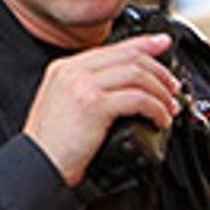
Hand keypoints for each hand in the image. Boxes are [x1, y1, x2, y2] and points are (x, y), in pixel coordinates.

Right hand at [23, 32, 180, 185]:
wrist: (37, 165)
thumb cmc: (50, 146)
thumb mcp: (63, 105)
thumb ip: (88, 89)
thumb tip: (127, 87)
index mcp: (64, 68)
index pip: (113, 48)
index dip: (144, 44)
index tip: (163, 44)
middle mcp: (72, 72)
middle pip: (129, 57)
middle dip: (159, 71)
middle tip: (172, 87)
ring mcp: (82, 86)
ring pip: (137, 74)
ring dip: (160, 91)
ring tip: (169, 107)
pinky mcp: (93, 105)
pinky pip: (137, 98)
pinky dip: (156, 108)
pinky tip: (160, 120)